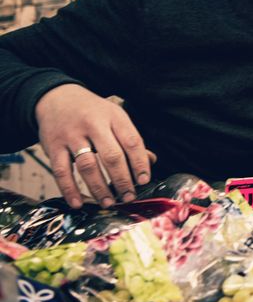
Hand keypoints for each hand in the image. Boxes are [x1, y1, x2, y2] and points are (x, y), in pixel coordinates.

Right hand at [35, 84, 151, 208]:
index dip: (140, 163)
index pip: (132, 142)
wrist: (56, 98)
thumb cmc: (93, 112)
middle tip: (128, 197)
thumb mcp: (115, 117)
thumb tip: (150, 162)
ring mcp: (72, 136)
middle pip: (112, 156)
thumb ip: (130, 140)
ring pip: (88, 165)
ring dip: (99, 188)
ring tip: (108, 203)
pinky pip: (61, 171)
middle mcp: (93, 125)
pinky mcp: (53, 146)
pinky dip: (70, 190)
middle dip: (122, 180)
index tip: (144, 181)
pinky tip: (78, 203)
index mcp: (114, 117)